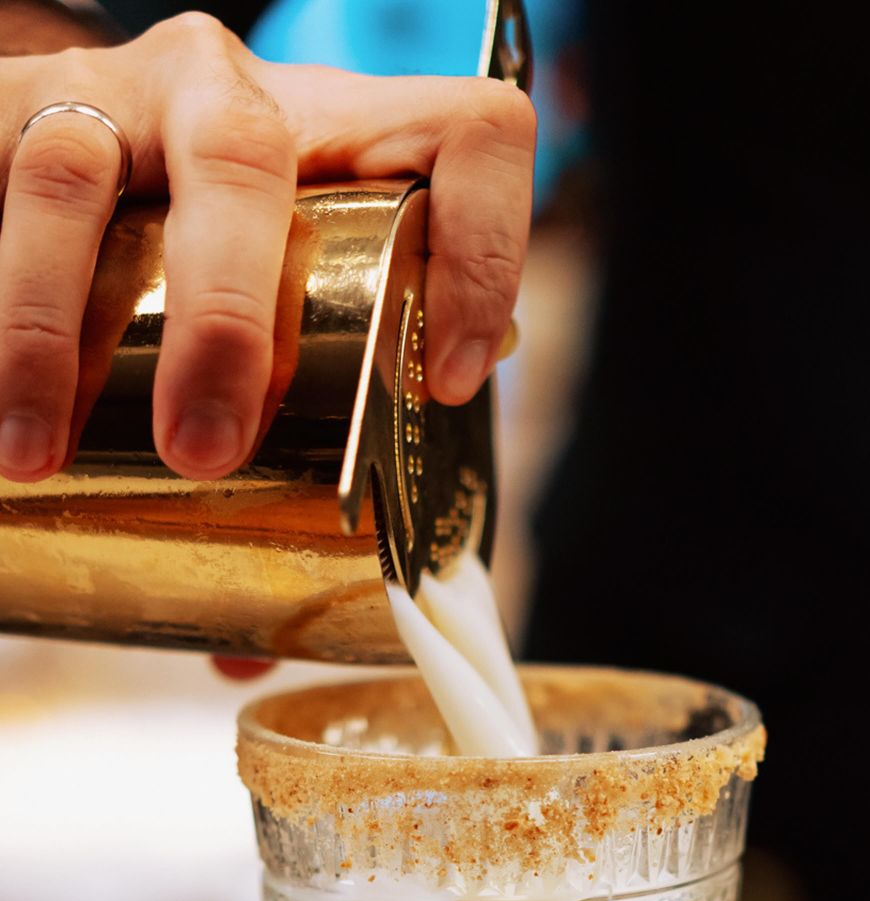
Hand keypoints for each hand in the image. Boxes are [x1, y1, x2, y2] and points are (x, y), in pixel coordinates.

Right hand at [0, 11, 535, 481]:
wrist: (51, 145)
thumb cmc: (202, 248)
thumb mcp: (294, 271)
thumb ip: (349, 345)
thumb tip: (362, 500)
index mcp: (338, 131)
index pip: (466, 136)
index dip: (480, 251)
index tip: (439, 381)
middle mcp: (224, 89)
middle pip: (242, 165)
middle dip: (223, 320)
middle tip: (203, 453)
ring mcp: (105, 94)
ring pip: (74, 180)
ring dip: (47, 331)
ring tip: (34, 452)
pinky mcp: (0, 110)